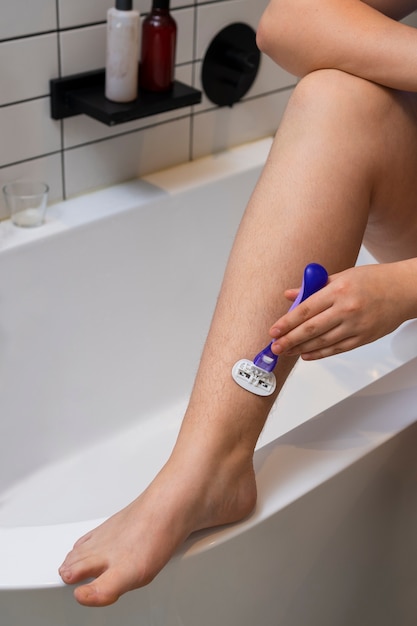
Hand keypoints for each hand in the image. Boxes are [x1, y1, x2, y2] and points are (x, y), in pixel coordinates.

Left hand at [269, 263, 415, 359]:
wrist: (405, 290)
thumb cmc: (374, 280)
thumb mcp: (342, 276)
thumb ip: (314, 287)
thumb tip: (290, 295)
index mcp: (338, 290)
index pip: (305, 309)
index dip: (287, 322)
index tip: (274, 330)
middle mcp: (346, 309)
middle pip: (311, 329)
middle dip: (289, 340)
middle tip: (275, 347)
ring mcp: (355, 326)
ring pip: (322, 342)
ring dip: (301, 349)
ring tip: (286, 352)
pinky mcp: (363, 338)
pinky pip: (337, 349)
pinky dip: (320, 353)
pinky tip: (307, 355)